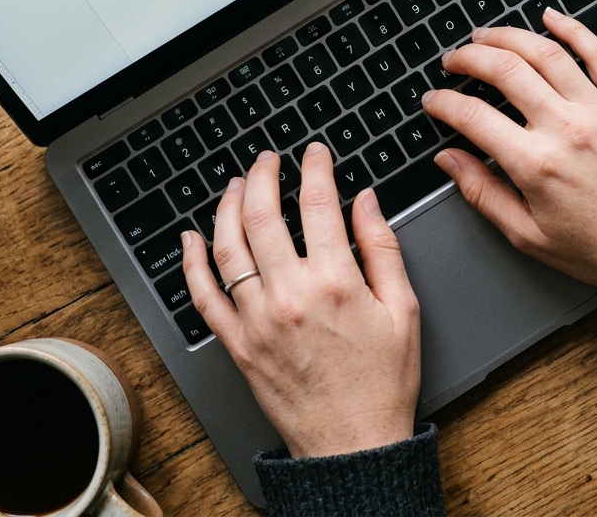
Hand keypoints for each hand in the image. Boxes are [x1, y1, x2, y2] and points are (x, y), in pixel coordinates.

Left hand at [181, 144, 420, 457]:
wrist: (353, 444)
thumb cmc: (383, 381)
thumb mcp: (404, 310)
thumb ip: (383, 249)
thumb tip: (368, 202)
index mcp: (336, 283)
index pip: (318, 204)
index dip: (315, 168)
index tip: (315, 153)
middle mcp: (290, 296)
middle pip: (263, 216)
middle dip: (263, 176)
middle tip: (268, 159)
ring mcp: (257, 320)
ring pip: (228, 247)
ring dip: (227, 207)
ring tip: (235, 185)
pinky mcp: (237, 344)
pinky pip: (203, 296)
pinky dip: (192, 262)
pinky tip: (192, 238)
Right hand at [423, 8, 596, 308]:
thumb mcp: (528, 235)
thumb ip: (482, 193)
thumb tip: (448, 160)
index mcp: (536, 164)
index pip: (473, 117)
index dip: (444, 104)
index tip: (433, 101)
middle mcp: (566, 128)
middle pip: (505, 70)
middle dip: (468, 58)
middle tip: (453, 61)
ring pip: (545, 52)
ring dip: (509, 36)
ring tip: (486, 37)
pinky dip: (572, 28)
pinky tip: (550, 18)